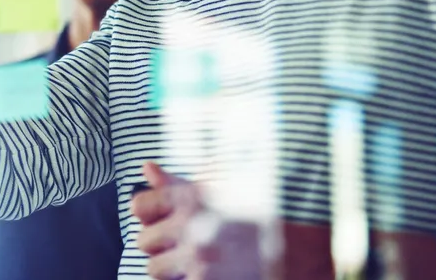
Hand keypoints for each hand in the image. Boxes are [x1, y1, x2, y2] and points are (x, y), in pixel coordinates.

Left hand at [132, 162, 336, 279]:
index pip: (139, 205)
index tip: (158, 216)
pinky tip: (205, 271)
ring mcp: (199, 259)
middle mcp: (191, 225)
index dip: (147, 212)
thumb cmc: (257, 206)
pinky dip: (185, 279)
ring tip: (190, 260)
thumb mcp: (218, 185)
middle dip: (159, 242)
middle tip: (179, 242)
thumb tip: (146, 168)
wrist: (295, 244)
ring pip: (155, 270)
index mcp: (192, 195)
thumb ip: (176, 182)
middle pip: (144, 240)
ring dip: (168, 267)